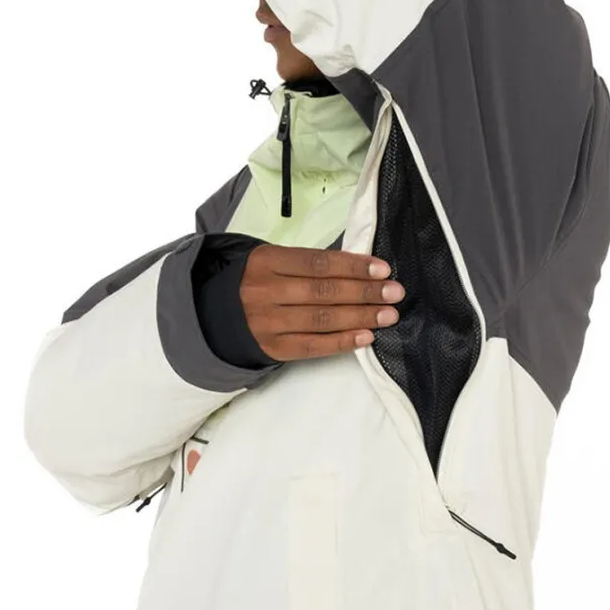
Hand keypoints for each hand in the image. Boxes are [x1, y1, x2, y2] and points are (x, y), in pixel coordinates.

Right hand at [240, 245, 403, 361]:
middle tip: (394, 292)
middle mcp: (265, 291)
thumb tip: (360, 270)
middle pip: (324, 292)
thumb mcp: (273, 261)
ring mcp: (268, 322)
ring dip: (360, 317)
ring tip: (388, 315)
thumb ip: (309, 264)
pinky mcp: (272, 348)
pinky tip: (366, 336)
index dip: (353, 266)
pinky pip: (313, 346)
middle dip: (365, 292)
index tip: (382, 269)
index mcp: (266, 261)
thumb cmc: (256, 281)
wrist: (215, 312)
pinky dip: (342, 342)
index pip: (318, 263)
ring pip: (322, 319)